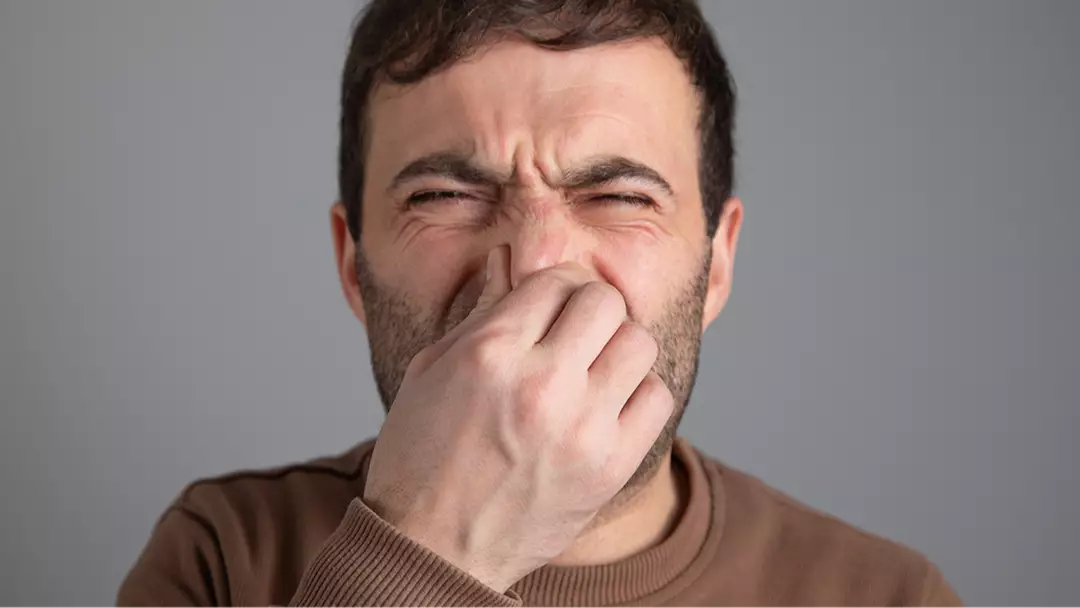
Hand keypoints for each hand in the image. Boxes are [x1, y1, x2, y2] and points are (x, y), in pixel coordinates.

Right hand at [362, 245, 673, 592]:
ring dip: (618, 347)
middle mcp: (541, 384)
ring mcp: (581, 428)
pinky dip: (639, 392)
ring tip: (594, 368)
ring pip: (639, 343)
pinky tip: (609, 404)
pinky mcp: (609, 467)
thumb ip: (479, 313)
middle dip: (590, 308)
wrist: (434, 550)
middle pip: (605, 302)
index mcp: (489, 354)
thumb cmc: (421, 458)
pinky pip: (657, 398)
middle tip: (576, 331)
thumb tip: (509, 260)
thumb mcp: (431, 372)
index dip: (555, 285)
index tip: (550, 305)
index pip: (555, 279)